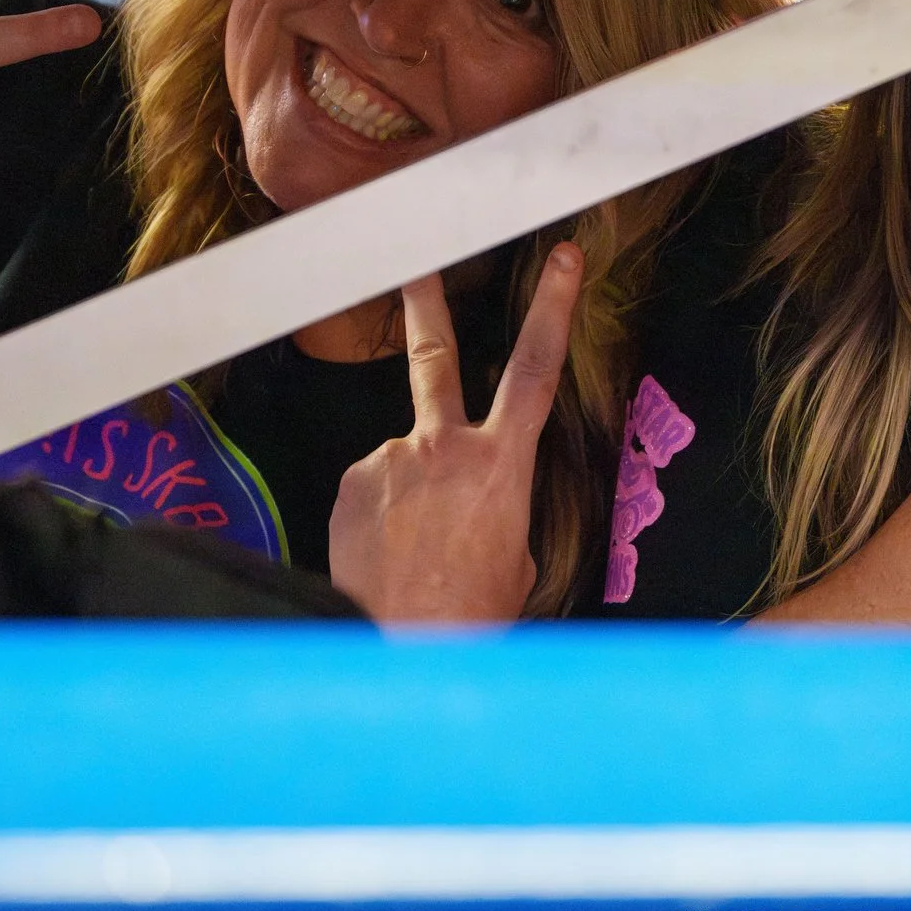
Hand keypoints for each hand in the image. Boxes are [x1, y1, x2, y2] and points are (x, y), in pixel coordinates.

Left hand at [329, 244, 582, 622]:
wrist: (402, 650)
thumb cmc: (471, 613)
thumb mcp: (516, 555)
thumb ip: (499, 503)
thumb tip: (475, 497)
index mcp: (503, 463)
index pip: (537, 369)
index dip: (553, 307)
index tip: (561, 260)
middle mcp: (443, 447)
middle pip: (436, 358)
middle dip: (427, 306)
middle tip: (416, 267)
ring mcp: (391, 460)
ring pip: (403, 461)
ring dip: (408, 496)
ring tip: (411, 555)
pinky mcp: (350, 483)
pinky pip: (371, 490)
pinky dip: (379, 517)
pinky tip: (386, 555)